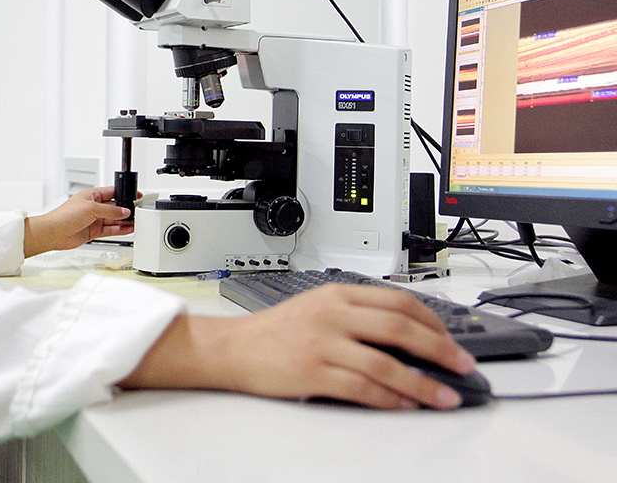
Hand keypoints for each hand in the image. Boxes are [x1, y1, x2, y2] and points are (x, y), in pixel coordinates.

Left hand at [23, 186, 134, 257]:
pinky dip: (120, 230)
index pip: (113, 192)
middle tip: (139, 211)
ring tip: (137, 222)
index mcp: (92, 195)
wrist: (53, 233)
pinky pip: (110, 230)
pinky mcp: (94, 231)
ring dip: (125, 221)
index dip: (125, 194)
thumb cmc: (64, 216)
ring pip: (114, 219)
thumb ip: (110, 211)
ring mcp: (94, 219)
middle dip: (127, 209)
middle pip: (115, 207)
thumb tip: (124, 211)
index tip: (136, 196)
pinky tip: (128, 229)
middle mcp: (94, 206)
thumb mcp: (91, 208)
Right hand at [120, 283, 476, 409]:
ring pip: (387, 363)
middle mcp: (334, 314)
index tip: (452, 339)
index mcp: (338, 294)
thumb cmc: (278, 329)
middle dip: (441, 349)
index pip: (398, 302)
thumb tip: (407, 333)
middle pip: (400, 328)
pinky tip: (405, 406)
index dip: (433, 322)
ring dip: (423, 384)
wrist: (236, 347)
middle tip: (463, 366)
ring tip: (445, 396)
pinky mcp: (314, 373)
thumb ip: (358, 313)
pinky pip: (362, 387)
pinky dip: (390, 399)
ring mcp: (324, 343)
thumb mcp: (319, 306)